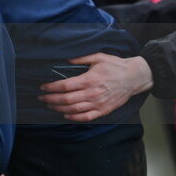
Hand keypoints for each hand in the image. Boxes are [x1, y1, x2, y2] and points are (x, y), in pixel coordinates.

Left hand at [38, 53, 153, 121]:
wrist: (134, 78)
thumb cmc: (116, 66)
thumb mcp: (98, 57)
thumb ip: (80, 59)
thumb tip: (66, 60)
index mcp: (89, 79)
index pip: (65, 86)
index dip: (51, 88)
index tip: (42, 87)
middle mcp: (92, 93)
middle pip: (66, 99)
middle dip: (51, 99)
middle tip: (41, 98)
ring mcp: (98, 104)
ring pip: (73, 110)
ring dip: (59, 109)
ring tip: (49, 106)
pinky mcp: (103, 111)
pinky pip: (86, 117)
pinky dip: (74, 118)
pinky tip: (65, 115)